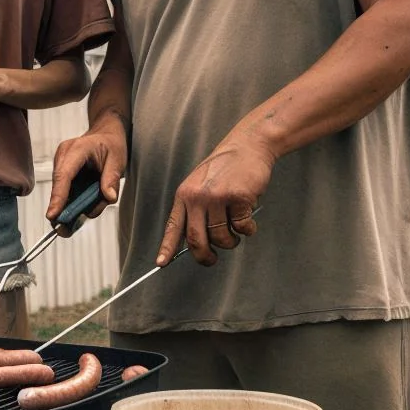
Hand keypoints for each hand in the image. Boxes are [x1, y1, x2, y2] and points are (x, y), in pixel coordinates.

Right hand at [46, 119, 128, 232]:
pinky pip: (65, 191)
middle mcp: (63, 156)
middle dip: (61, 209)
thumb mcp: (118, 159)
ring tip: (76, 221)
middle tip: (64, 230)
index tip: (53, 215)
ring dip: (70, 206)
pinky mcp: (63, 172)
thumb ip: (112, 178)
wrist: (106, 133)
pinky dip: (71, 202)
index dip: (58, 196)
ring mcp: (61, 164)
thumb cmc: (112, 144)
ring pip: (61, 191)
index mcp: (76, 150)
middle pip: (58, 187)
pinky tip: (77, 211)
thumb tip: (109, 197)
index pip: (64, 175)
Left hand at [157, 135, 271, 266]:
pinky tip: (248, 220)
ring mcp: (218, 197)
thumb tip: (195, 242)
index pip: (173, 226)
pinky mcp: (238, 197)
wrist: (247, 146)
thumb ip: (194, 209)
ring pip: (221, 237)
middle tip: (212, 259)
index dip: (167, 247)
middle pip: (196, 239)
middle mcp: (197, 197)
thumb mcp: (200, 185)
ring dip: (230, 242)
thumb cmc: (225, 168)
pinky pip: (242, 227)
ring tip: (235, 233)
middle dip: (205, 256)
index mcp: (184, 195)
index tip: (161, 263)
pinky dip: (247, 229)